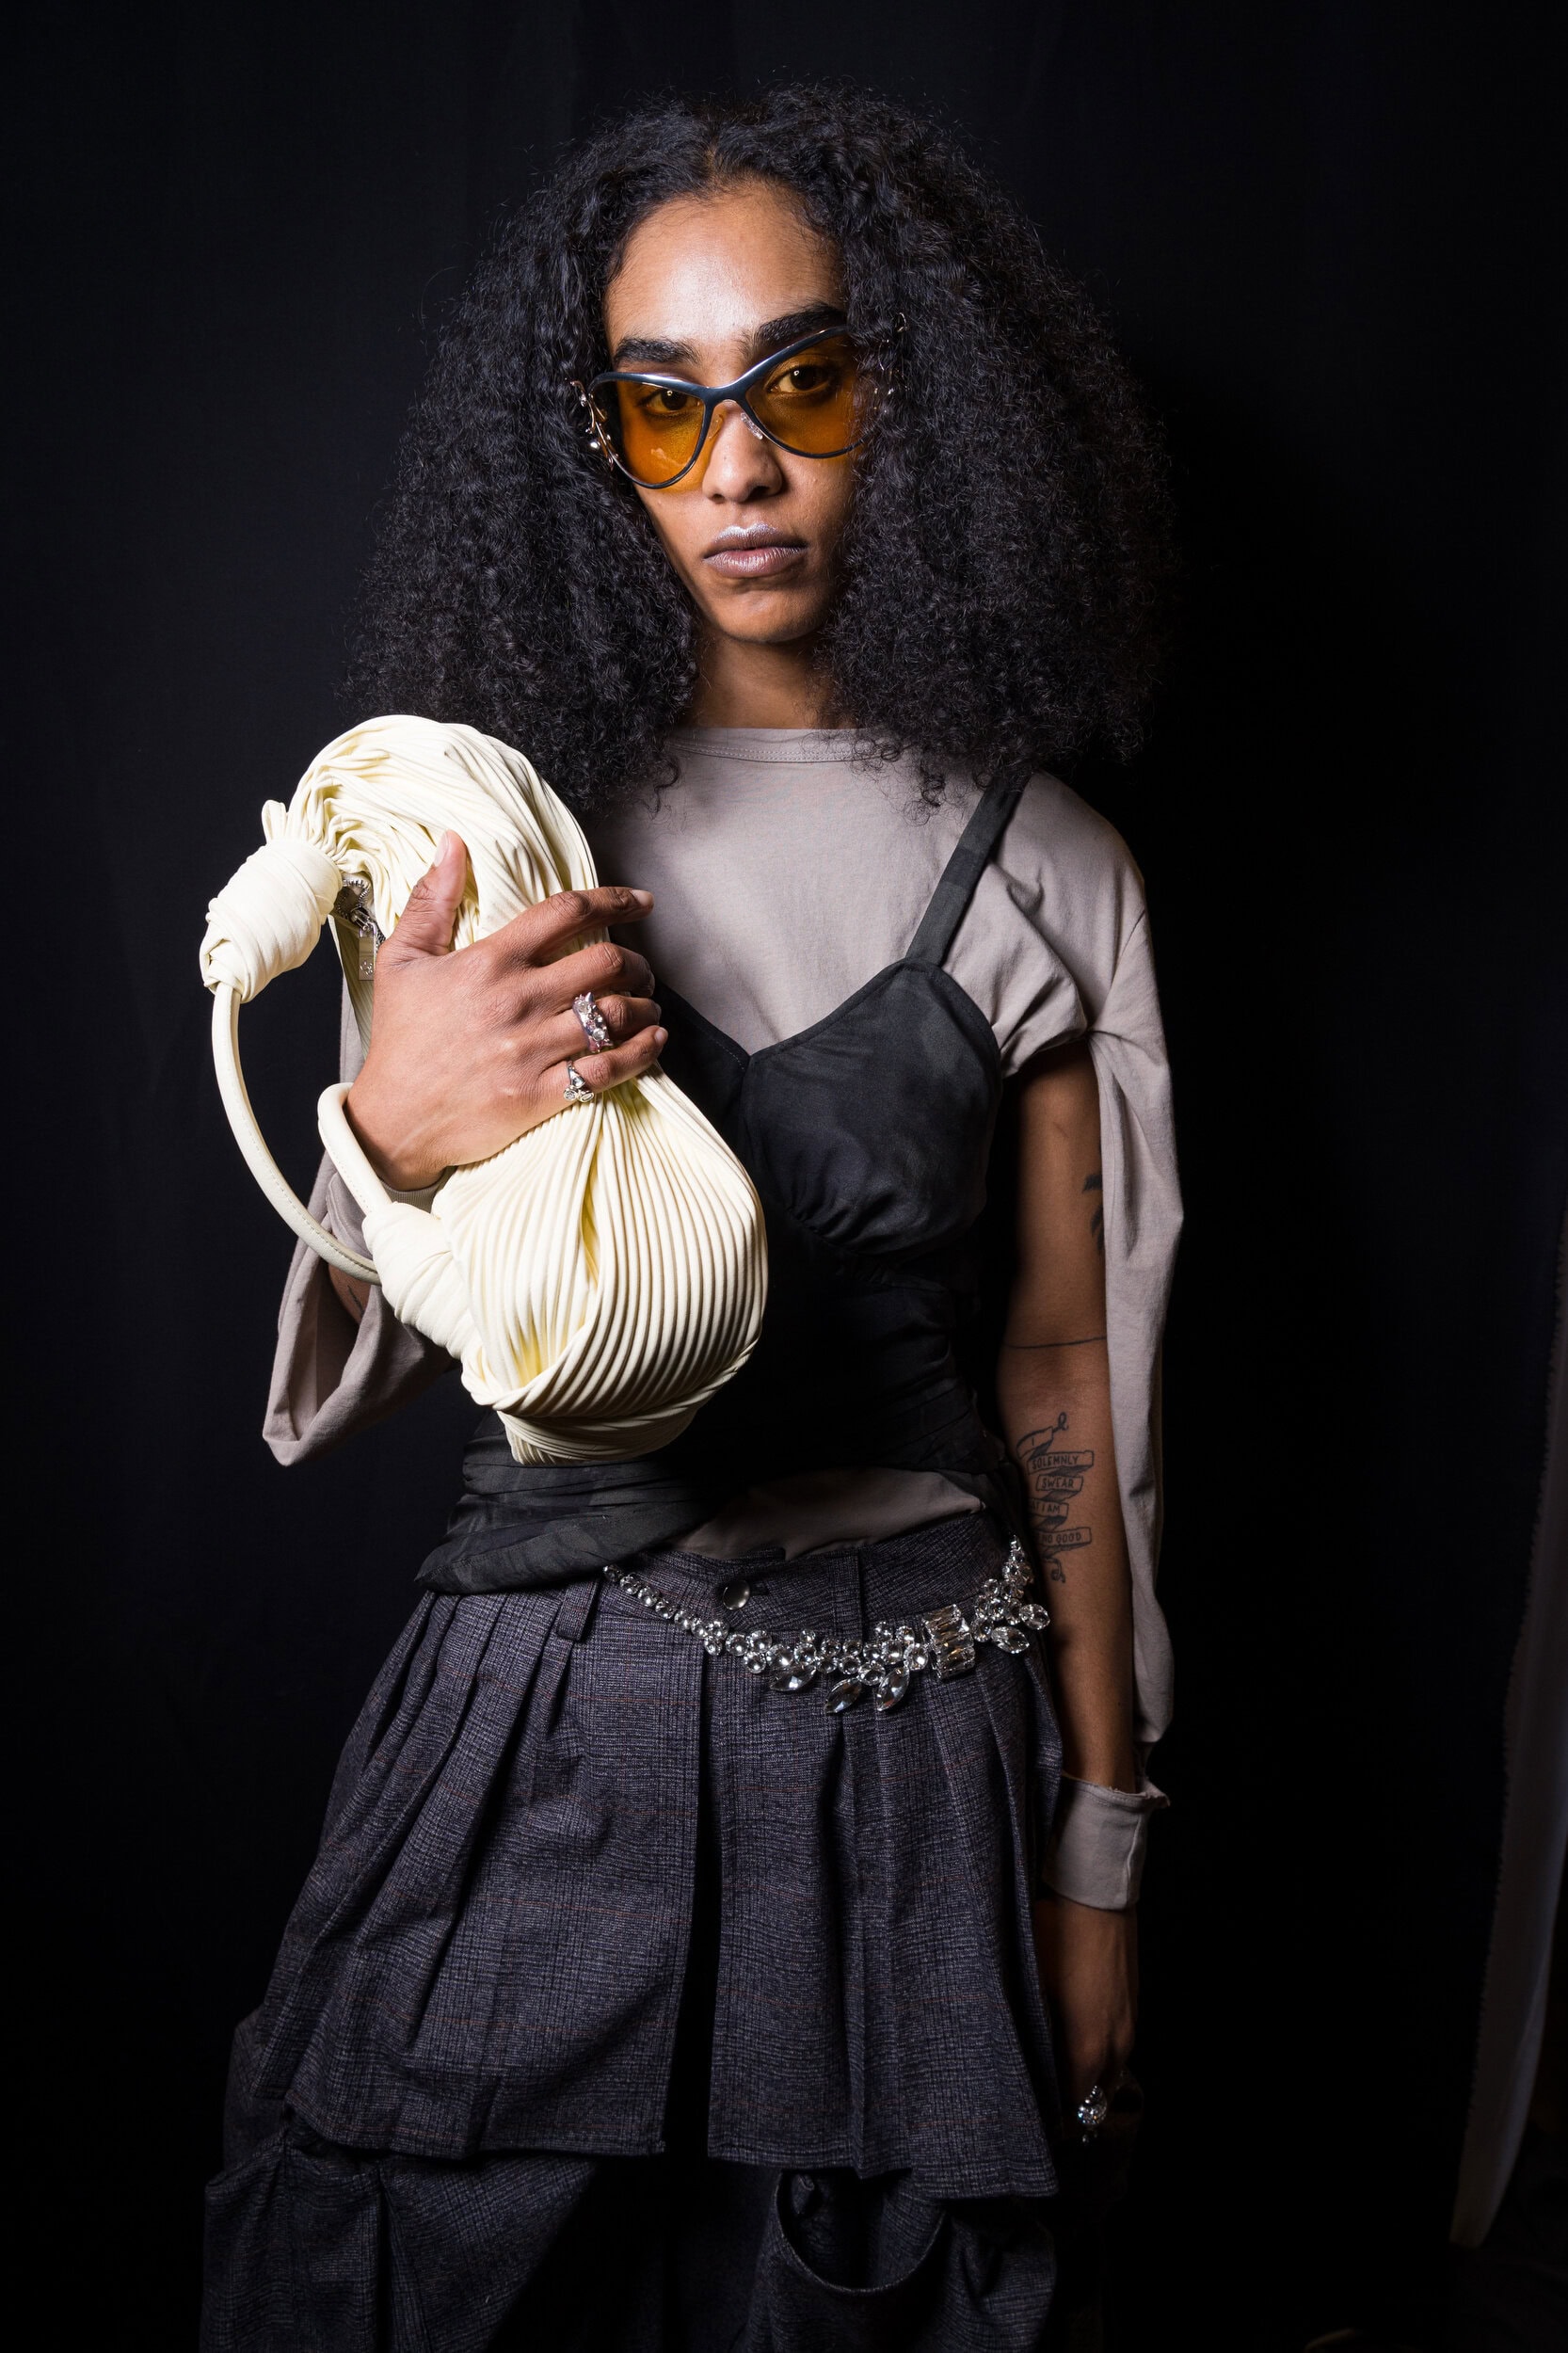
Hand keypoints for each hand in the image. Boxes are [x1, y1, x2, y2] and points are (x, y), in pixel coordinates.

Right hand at [344, 832, 663, 1189]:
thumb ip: (429, 900)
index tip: (642, 903)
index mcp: (489, 962)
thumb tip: (451, 843)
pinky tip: (653, 1041)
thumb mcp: (401, 961)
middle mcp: (516, 1001)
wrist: (393, 1120)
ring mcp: (530, 1050)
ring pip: (615, 1014)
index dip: (614, 900)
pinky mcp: (539, 1095)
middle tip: (640, 968)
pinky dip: (642, 1053)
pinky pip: (607, 1069)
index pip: (566, 913)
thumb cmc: (400, 1039)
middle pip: (605, 962)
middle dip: (637, 960)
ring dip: (645, 1005)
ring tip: (647, 1004)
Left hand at [1032, 1892, 1137, 2114]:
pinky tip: (1076, 2042)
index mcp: (1088, 2049)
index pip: (1074, 2108)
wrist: (1097, 1896)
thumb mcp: (1033, 1986)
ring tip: (1057, 2075)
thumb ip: (1033, 2033)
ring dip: (1088, 2081)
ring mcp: (1128, 2025)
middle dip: (1073, 2107)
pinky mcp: (1132, 2005)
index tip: (1033, 2121)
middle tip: (1043, 2105)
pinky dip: (1100, 2057)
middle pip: (1096, 2097)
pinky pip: (1117, 2047)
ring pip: (1110, 2072)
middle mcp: (1115, 2045)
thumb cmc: (1056, 1938)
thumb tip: (1020, 2059)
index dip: (1054, 2120)